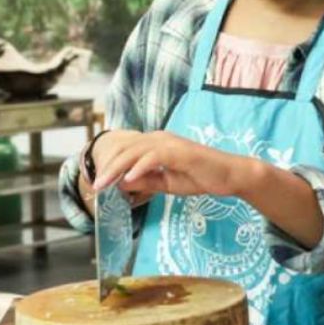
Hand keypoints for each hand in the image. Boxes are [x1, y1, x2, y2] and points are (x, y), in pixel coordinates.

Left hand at [91, 131, 251, 200]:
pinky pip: (154, 157)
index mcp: (156, 144)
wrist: (229, 176)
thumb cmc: (201, 177)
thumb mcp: (167, 183)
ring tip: (104, 184)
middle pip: (126, 149)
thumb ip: (146, 181)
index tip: (98, 183)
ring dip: (117, 168)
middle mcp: (160, 138)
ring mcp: (169, 142)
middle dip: (107, 167)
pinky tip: (128, 179)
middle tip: (94, 186)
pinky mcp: (179, 150)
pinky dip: (139, 167)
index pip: (126, 152)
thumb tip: (122, 182)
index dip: (110, 166)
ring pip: (135, 151)